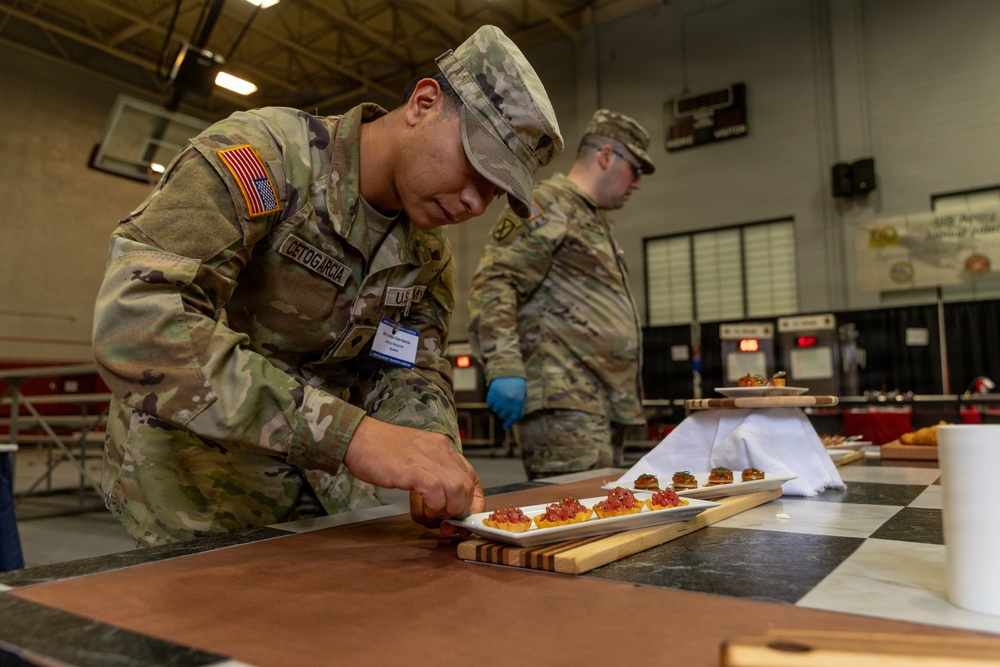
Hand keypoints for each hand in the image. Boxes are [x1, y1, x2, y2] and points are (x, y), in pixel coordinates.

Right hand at [343, 416, 484, 525]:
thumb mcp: (417, 456)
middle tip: (447, 521)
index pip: (472, 477)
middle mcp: (439, 450)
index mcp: (442, 447)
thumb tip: (444, 501)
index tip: (465, 516)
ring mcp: (426, 458)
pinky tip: (426, 509)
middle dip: (462, 510)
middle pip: (468, 485)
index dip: (474, 501)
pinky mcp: (411, 469)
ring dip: (451, 509)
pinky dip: (435, 505)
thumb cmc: (382, 451)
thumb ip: (433, 473)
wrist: (357, 438)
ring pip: (457, 488)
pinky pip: (435, 490)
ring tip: (436, 514)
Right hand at [487, 376, 526, 429]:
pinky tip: (495, 395)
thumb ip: (520, 407)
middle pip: (502, 415)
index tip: (505, 427)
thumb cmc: (517, 384)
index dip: (508, 423)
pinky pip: (489, 403)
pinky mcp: (492, 394)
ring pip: (495, 409)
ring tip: (501, 398)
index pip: (513, 418)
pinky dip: (491, 401)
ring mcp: (500, 399)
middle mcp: (508, 403)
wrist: (509, 371)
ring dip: (497, 406)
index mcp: (517, 404)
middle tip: (504, 405)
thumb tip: (518, 418)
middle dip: (503, 412)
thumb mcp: (522, 395)